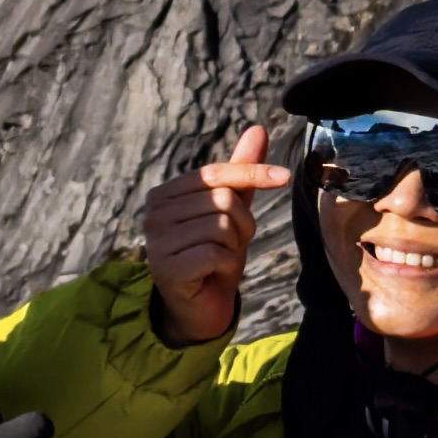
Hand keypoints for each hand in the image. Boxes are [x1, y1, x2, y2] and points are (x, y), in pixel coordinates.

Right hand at [138, 119, 276, 348]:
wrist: (199, 310)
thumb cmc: (213, 257)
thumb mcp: (231, 211)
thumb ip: (240, 172)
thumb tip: (258, 128)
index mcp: (164, 194)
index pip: (215, 173)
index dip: (252, 173)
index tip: (284, 177)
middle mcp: (153, 214)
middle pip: (223, 199)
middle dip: (241, 225)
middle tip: (230, 246)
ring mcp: (156, 241)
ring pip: (222, 226)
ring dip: (234, 248)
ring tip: (219, 261)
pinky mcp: (167, 268)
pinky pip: (217, 253)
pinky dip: (227, 266)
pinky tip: (214, 275)